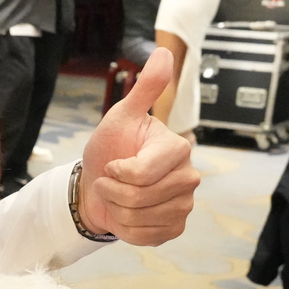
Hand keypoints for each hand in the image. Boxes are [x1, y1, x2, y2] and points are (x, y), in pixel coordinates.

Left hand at [79, 49, 199, 244]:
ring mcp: (184, 205)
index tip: (112, 163)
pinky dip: (126, 228)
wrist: (99, 184)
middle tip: (110, 180)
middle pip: (139, 198)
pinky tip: (126, 214)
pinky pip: (146, 236)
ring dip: (117, 210)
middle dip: (112, 191)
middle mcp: (188, 177)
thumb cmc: (110, 148)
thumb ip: (145, 90)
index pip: (141, 173)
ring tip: (117, 195)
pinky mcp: (175, 228)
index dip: (116, 172)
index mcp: (177, 148)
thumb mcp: (120, 116)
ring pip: (140, 218)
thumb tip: (164, 52)